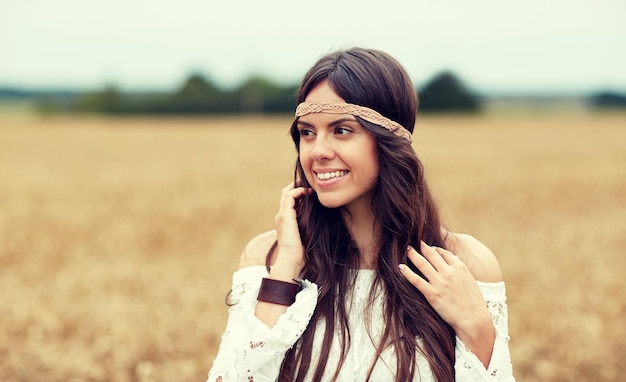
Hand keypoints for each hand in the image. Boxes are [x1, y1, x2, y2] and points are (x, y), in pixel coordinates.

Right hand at [272, 181, 311, 278]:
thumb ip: (309, 226)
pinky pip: (290, 196)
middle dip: (296, 186)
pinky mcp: (285, 216)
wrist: (291, 259)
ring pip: (286, 193)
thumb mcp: (306, 235)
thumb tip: (321, 221)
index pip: (288, 201)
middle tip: (309, 184)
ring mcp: (281, 215)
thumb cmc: (300, 252)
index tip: (310, 192)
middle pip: (285, 194)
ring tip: (310, 186)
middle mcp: (281, 216)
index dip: (298, 193)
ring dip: (297, 186)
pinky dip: (298, 191)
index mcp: (285, 221)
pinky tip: (308, 192)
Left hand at [399, 241, 493, 362]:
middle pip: (431, 254)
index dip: (434, 249)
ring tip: (407, 250)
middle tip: (413, 244)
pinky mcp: (431, 293)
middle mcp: (448, 272)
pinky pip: (416, 279)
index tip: (428, 248)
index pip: (444, 252)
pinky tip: (401, 267)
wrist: (474, 320)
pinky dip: (407, 272)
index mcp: (459, 267)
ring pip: (422, 263)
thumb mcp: (471, 280)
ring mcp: (439, 282)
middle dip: (422, 247)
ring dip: (413, 255)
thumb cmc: (474, 302)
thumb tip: (455, 258)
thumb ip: (461, 268)